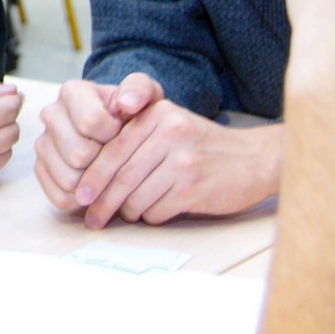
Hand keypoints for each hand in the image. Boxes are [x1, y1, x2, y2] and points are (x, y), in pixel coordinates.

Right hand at [33, 73, 159, 210]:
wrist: (121, 131)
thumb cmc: (134, 113)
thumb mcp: (145, 95)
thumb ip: (140, 89)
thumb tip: (127, 103)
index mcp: (72, 92)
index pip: (90, 122)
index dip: (114, 135)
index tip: (124, 134)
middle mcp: (51, 114)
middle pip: (77, 154)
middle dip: (104, 161)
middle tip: (116, 156)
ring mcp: (43, 143)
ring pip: (68, 179)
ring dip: (94, 183)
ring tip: (109, 171)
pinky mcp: (41, 169)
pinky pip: (59, 197)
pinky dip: (81, 200)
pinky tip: (95, 185)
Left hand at [72, 96, 282, 227]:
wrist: (254, 159)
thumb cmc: (202, 147)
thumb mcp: (170, 126)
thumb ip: (136, 139)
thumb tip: (92, 174)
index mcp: (158, 115)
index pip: (114, 149)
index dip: (93, 176)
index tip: (80, 195)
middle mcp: (170, 133)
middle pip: (122, 176)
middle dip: (102, 202)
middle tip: (91, 218)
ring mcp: (184, 161)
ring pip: (137, 197)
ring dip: (127, 212)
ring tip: (126, 215)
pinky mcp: (194, 187)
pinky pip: (157, 210)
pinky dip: (151, 216)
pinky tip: (156, 212)